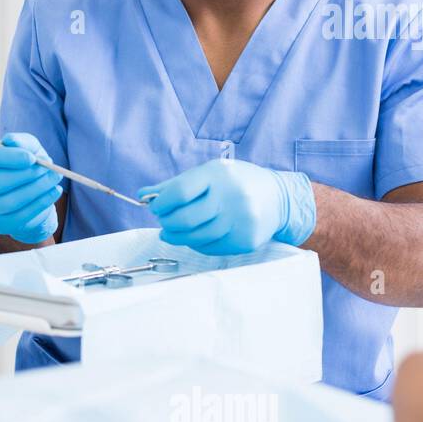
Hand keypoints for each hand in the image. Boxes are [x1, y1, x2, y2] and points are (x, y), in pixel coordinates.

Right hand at [0, 133, 62, 244]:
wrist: (22, 190)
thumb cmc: (20, 165)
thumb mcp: (24, 147)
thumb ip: (21, 141)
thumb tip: (12, 140)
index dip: (9, 158)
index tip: (32, 158)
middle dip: (26, 176)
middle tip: (46, 168)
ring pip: (9, 203)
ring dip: (37, 190)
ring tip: (53, 178)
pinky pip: (20, 217)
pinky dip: (41, 203)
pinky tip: (53, 192)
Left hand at [141, 158, 315, 254]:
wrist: (279, 198)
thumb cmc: (236, 183)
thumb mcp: (209, 173)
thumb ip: (175, 184)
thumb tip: (143, 195)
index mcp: (219, 176)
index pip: (180, 192)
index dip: (162, 203)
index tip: (156, 207)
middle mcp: (232, 198)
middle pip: (185, 219)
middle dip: (167, 222)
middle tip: (163, 221)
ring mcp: (240, 221)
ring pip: (196, 237)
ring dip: (177, 236)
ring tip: (172, 231)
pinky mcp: (245, 241)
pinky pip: (210, 248)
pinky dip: (196, 243)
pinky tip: (194, 236)